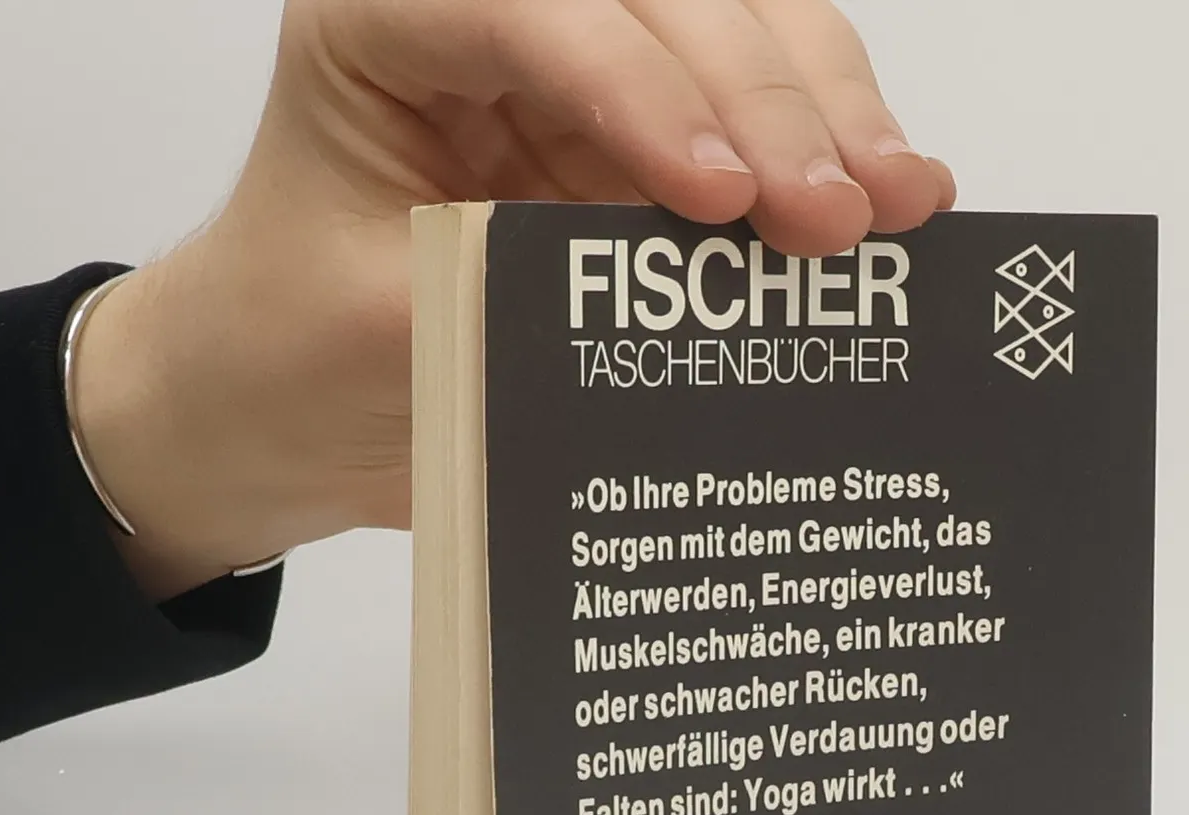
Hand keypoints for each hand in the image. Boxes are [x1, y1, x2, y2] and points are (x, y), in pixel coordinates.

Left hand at [73, 0, 956, 599]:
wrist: (287, 400)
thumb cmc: (298, 350)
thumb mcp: (390, 325)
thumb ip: (523, 290)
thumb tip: (694, 296)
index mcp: (386, 16)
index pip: (532, 7)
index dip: (641, 90)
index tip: (720, 198)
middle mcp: (493, 7)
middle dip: (765, 96)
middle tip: (839, 215)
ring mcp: (583, 58)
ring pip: (738, 19)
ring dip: (827, 103)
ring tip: (899, 202)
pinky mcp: (645, 126)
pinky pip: (762, 101)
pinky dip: (832, 139)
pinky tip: (901, 193)